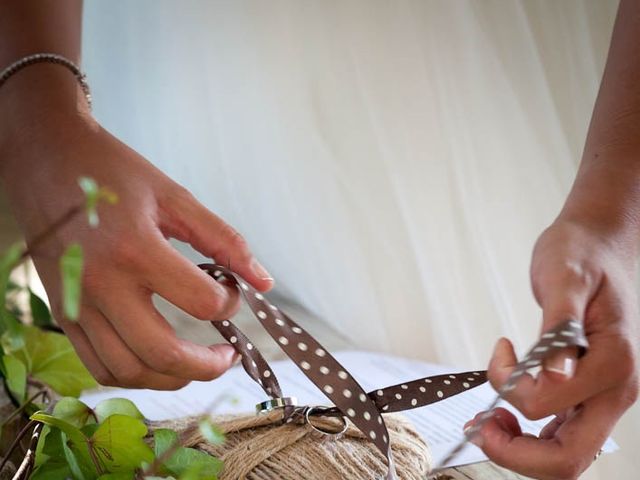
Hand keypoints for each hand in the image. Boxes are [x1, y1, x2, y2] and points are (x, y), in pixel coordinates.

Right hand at [0, 79, 272, 389]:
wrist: (43, 160)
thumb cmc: (112, 172)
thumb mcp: (174, 196)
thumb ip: (224, 240)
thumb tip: (264, 281)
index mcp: (135, 249)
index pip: (200, 302)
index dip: (229, 304)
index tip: (231, 291)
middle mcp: (101, 285)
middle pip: (162, 353)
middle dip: (208, 366)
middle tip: (229, 356)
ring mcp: (76, 304)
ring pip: (128, 371)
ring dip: (171, 379)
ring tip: (196, 364)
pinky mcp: (62, 313)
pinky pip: (98, 365)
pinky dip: (134, 375)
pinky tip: (156, 360)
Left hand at [465, 220, 638, 478]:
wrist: (599, 245)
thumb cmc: (582, 255)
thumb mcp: (565, 278)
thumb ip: (560, 326)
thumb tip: (554, 373)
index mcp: (612, 362)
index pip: (549, 404)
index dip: (508, 386)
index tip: (499, 350)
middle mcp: (613, 389)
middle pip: (568, 457)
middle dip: (515, 453)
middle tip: (479, 426)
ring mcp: (602, 395)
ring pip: (565, 454)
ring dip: (521, 449)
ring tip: (487, 421)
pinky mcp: (587, 392)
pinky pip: (561, 433)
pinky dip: (530, 435)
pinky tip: (507, 412)